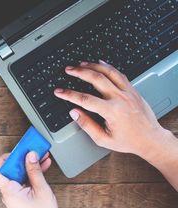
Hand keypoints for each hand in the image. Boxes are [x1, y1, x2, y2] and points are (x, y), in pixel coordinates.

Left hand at [0, 152, 81, 207]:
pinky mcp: (20, 197)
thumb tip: (30, 155)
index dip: (5, 159)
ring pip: (18, 175)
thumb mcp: (41, 189)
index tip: (17, 151)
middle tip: (31, 150)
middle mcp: (9, 193)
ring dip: (29, 165)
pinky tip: (43, 166)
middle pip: (10, 170)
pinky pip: (23, 181)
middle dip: (22, 159)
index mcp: (9, 192)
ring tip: (41, 156)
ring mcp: (14, 195)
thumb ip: (35, 170)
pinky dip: (31, 174)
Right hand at [54, 60, 168, 158]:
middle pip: (96, 79)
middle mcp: (120, 98)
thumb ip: (86, 125)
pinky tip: (100, 63)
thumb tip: (74, 112)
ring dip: (93, 66)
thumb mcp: (103, 139)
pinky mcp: (133, 90)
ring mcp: (128, 92)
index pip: (85, 99)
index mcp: (112, 112)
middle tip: (69, 70)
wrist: (150, 138)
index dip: (69, 94)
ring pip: (108, 72)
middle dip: (79, 72)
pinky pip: (119, 74)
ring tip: (81, 64)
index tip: (59, 91)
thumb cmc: (128, 140)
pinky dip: (108, 67)